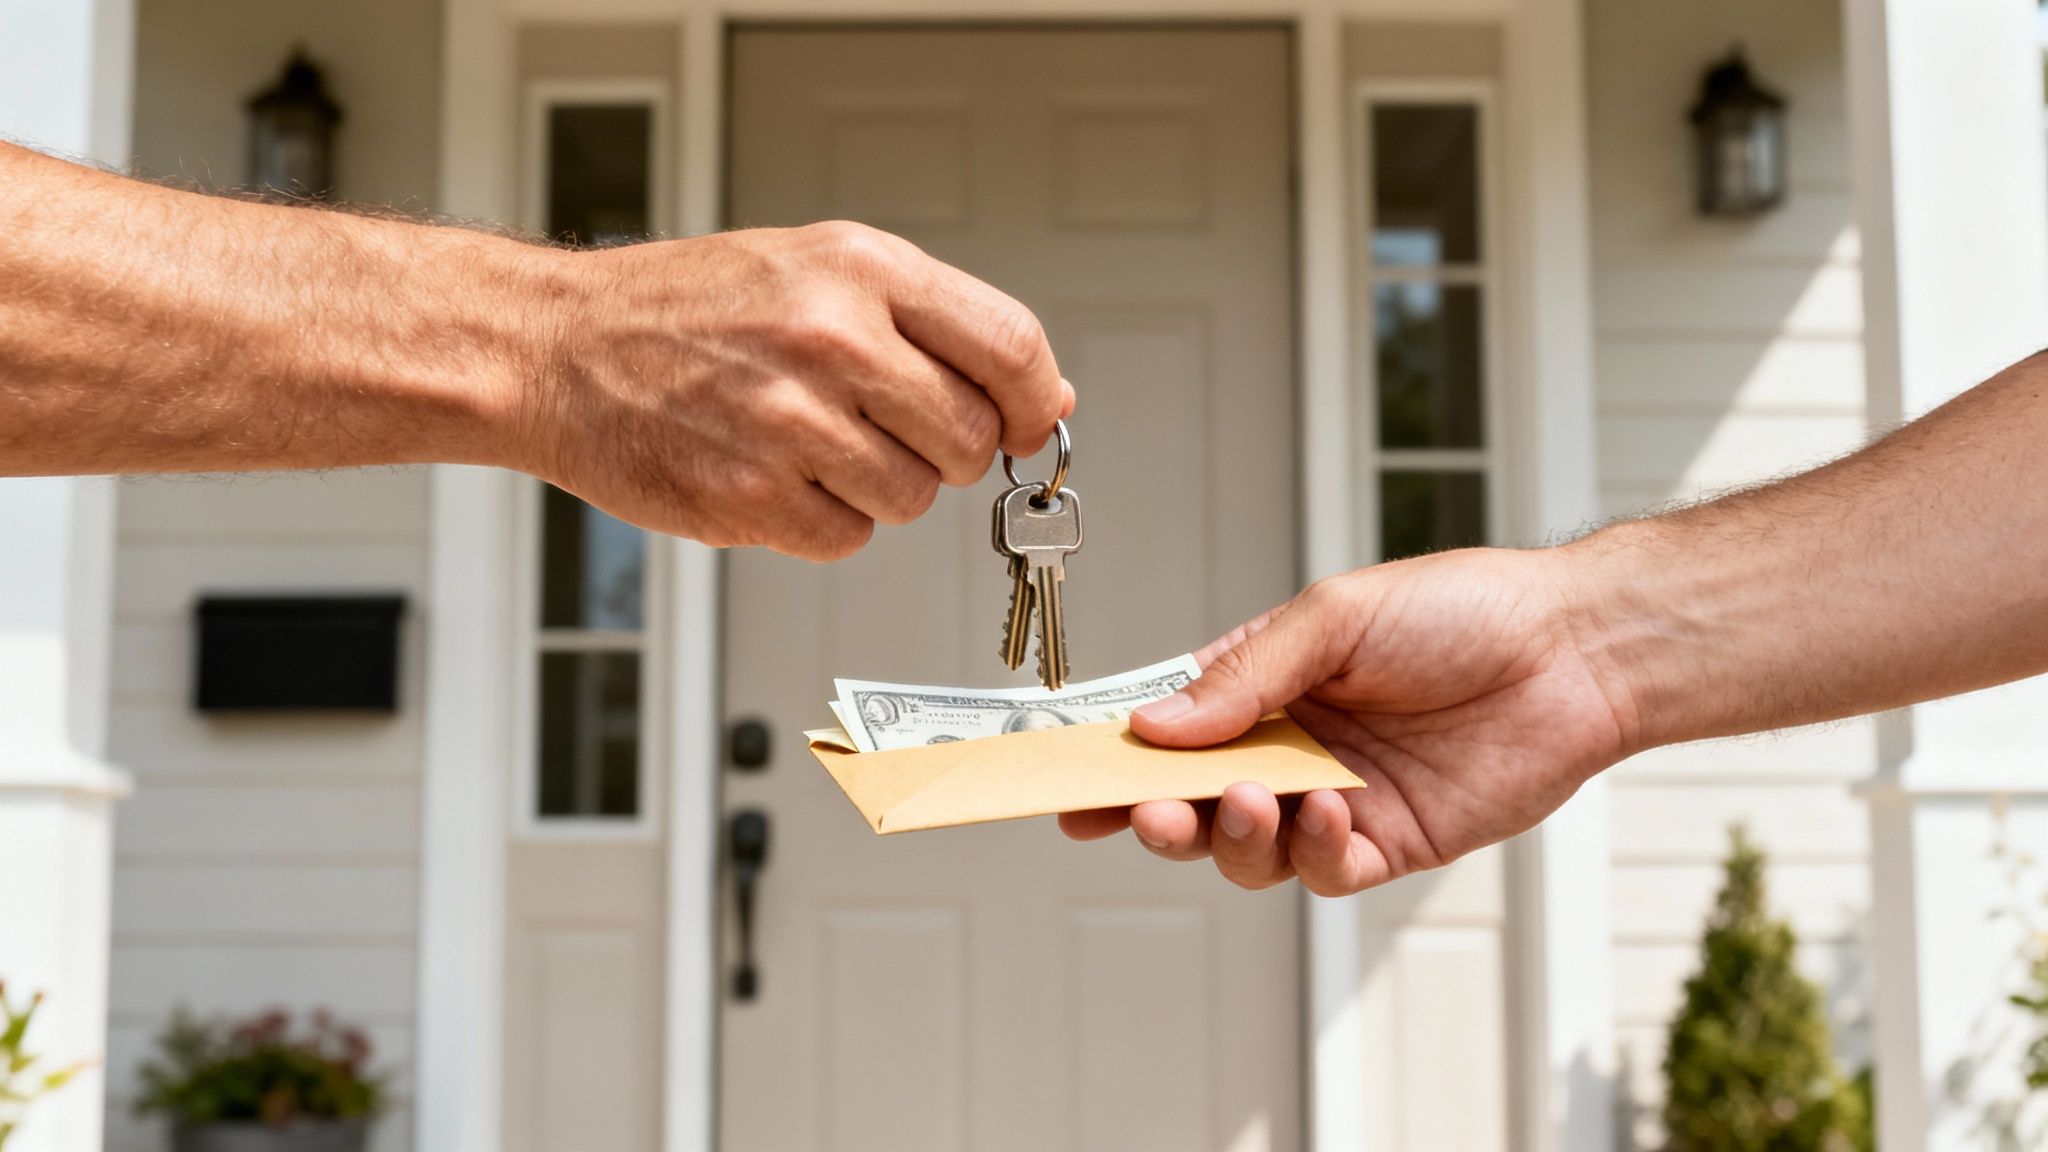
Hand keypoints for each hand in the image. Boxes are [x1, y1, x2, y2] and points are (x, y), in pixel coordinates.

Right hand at [519, 221, 1073, 559]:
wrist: (559, 347)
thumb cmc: (689, 308)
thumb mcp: (819, 269)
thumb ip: (934, 325)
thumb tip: (1045, 397)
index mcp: (860, 269)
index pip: (1010, 347)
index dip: (1033, 401)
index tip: (1027, 423)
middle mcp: (830, 339)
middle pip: (968, 439)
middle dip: (941, 449)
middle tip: (882, 426)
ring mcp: (787, 423)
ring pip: (912, 499)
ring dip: (876, 488)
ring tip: (809, 443)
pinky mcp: (748, 498)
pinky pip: (845, 540)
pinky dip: (820, 522)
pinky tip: (772, 475)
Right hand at [1058, 548, 1638, 894]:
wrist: (1575, 650)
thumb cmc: (1461, 609)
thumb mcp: (1334, 617)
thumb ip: (1244, 676)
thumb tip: (1154, 727)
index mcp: (1262, 683)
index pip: (1167, 728)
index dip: (1112, 758)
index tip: (1063, 782)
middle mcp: (1288, 746)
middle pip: (1191, 802)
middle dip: (1155, 814)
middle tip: (1145, 810)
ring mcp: (1333, 800)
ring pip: (1246, 850)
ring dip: (1233, 836)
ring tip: (1255, 801)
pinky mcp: (1387, 844)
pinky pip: (1323, 872)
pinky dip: (1311, 853)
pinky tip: (1329, 816)